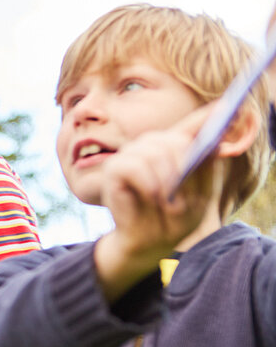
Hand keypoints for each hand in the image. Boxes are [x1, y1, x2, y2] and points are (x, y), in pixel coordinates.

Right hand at [94, 106, 217, 300]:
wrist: (145, 242)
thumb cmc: (173, 220)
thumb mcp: (200, 196)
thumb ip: (206, 170)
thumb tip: (213, 145)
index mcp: (175, 149)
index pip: (194, 125)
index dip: (210, 115)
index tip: (231, 104)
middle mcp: (153, 145)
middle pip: (176, 141)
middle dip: (184, 169)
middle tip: (184, 197)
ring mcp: (132, 153)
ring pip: (156, 153)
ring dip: (167, 182)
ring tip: (168, 204)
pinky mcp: (116, 168)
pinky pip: (136, 166)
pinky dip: (149, 184)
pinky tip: (152, 197)